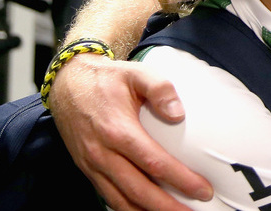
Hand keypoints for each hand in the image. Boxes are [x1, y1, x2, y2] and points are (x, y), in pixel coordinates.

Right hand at [51, 53, 210, 210]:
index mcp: (118, 130)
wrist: (67, 84)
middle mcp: (102, 153)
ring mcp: (92, 164)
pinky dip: (126, 209)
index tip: (203, 190)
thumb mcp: (137, 73)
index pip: (154, 163)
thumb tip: (178, 114)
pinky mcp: (87, 169)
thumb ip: (161, 89)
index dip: (180, 179)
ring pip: (121, 199)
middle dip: (167, 206)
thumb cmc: (106, 79)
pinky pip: (107, 196)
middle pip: (138, 190)